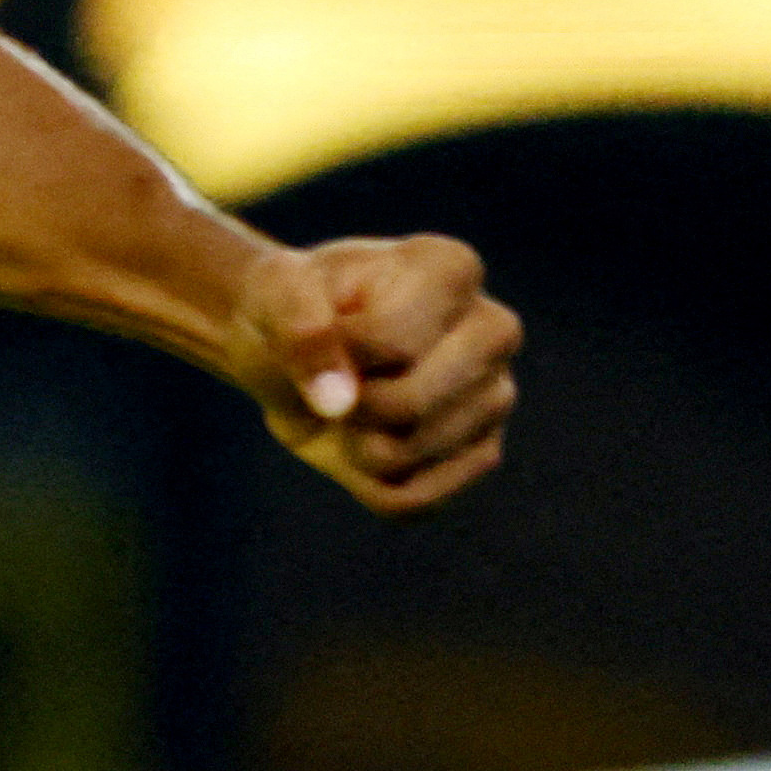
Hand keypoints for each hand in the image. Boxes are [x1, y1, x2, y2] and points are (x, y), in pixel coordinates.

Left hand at [233, 234, 520, 514]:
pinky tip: (366, 441)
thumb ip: (299, 328)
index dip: (333, 349)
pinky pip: (413, 501)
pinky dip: (366, 483)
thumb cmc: (292, 308)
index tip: (326, 325)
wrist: (293, 351)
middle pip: (409, 406)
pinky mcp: (483, 455)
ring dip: (352, 444)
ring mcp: (496, 396)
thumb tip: (338, 403)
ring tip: (354, 405)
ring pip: (405, 457)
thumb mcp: (274, 294)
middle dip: (349, 404)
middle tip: (340, 377)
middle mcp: (494, 330)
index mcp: (453, 269)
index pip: (391, 342)